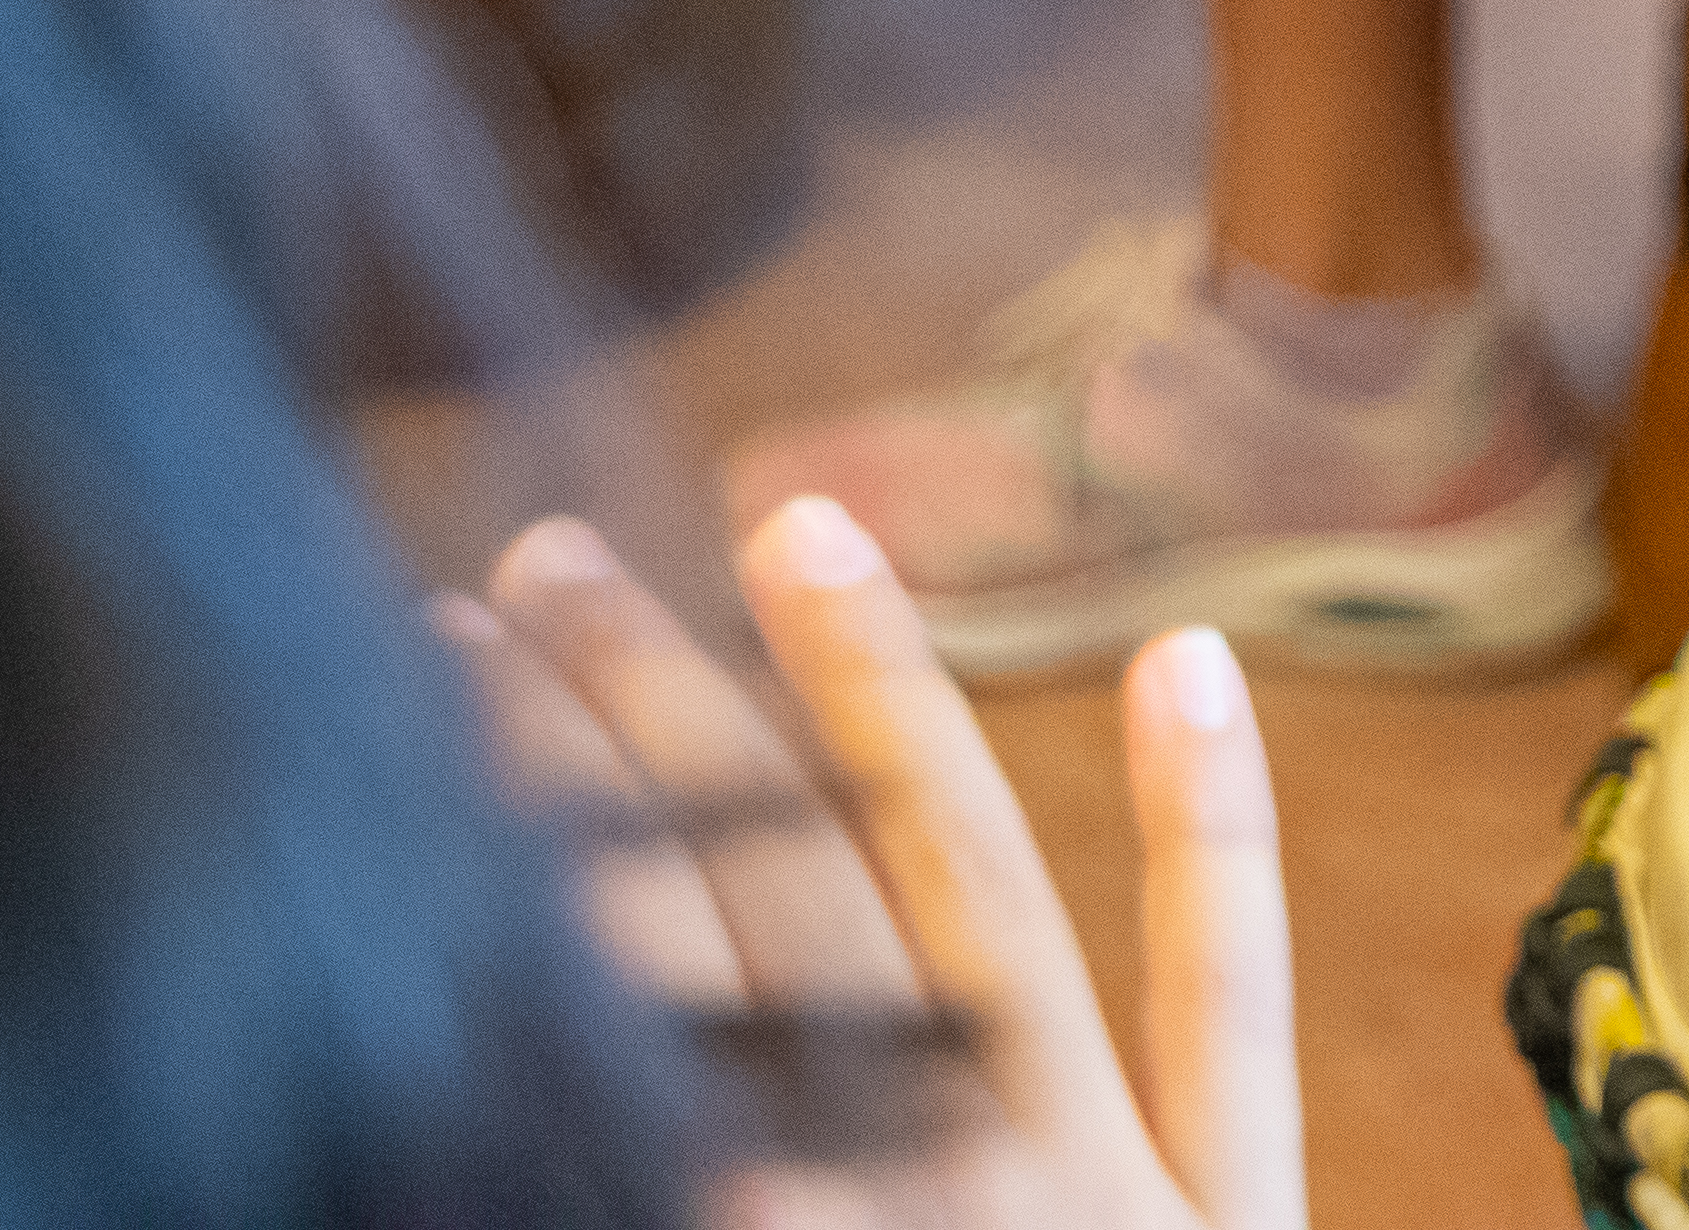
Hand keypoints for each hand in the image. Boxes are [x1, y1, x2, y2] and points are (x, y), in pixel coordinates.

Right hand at [450, 503, 1302, 1229]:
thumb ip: (662, 1167)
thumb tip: (581, 1051)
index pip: (624, 972)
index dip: (537, 799)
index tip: (453, 658)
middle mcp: (933, 1198)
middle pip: (776, 900)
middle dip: (648, 720)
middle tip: (544, 560)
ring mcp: (1100, 1200)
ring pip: (970, 901)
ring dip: (876, 702)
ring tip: (794, 527)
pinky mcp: (1235, 1220)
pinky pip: (1226, 1010)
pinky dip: (1212, 834)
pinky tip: (1188, 658)